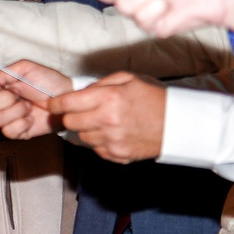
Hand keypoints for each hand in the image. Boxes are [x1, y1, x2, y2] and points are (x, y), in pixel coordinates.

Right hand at [0, 60, 70, 138]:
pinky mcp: (17, 132)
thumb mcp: (27, 68)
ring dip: (16, 112)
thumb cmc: (50, 82)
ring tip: (30, 106)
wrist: (67, 100)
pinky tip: (31, 118)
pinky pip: (9, 132)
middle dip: (3, 100)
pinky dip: (22, 124)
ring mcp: (8, 118)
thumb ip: (6, 72)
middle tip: (19, 95)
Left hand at [48, 73, 166, 162]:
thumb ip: (100, 84)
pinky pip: (96, 149)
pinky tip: (113, 133)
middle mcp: (107, 120)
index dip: (55, 104)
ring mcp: (112, 140)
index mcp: (108, 98)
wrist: (180, 124)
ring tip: (102, 122)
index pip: (67, 103)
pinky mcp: (117, 155)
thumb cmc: (154, 98)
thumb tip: (79, 92)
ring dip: (86, 130)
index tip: (53, 104)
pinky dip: (99, 142)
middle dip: (70, 117)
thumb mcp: (128, 79)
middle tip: (80, 112)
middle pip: (69, 123)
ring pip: (81, 138)